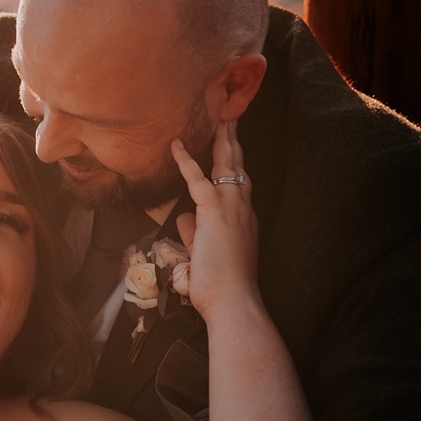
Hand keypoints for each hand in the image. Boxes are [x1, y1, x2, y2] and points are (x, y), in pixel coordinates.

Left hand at [171, 120, 259, 324]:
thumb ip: (196, 232)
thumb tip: (184, 218)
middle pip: (238, 166)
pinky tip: (176, 144)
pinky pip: (197, 179)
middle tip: (230, 117)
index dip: (234, 162)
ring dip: (221, 140)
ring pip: (225, 165)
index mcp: (243, 219)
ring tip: (219, 117)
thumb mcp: (206, 253)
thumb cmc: (221, 285)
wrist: (234, 303)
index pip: (238, 183)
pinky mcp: (214, 213)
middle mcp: (242, 209)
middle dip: (233, 141)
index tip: (231, 145)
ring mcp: (231, 209)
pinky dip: (185, 161)